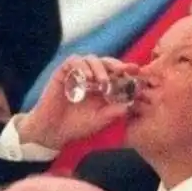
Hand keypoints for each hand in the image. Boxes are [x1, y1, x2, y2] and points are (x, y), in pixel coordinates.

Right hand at [18, 55, 139, 149]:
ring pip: (91, 59)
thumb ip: (114, 111)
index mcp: (103, 86)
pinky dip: (81, 66)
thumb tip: (130, 104)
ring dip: (99, 68)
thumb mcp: (101, 119)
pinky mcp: (63, 73)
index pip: (117, 72)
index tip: (137, 70)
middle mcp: (92, 77)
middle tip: (123, 70)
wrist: (54, 131)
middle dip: (116, 64)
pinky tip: (87, 78)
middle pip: (106, 61)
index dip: (127, 69)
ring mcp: (77, 74)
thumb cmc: (78, 125)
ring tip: (103, 82)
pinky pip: (73, 61)